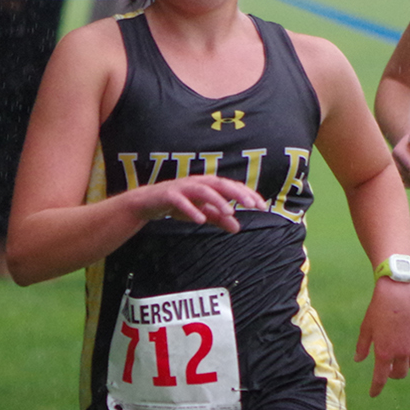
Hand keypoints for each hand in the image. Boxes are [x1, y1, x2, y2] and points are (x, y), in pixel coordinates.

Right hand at [125, 174, 265, 232]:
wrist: (147, 202)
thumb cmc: (177, 204)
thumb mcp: (201, 212)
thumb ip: (219, 218)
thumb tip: (237, 227)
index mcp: (208, 184)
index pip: (232, 187)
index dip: (248, 194)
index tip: (262, 206)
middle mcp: (197, 182)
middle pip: (221, 184)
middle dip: (238, 193)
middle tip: (252, 205)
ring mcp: (182, 187)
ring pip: (203, 190)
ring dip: (217, 200)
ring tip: (229, 212)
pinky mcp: (168, 195)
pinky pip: (181, 201)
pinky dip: (191, 209)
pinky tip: (200, 220)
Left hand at [353, 278, 409, 396]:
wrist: (398, 291)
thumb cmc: (378, 308)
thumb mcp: (366, 327)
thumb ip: (362, 346)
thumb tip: (358, 360)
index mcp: (384, 352)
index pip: (380, 378)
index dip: (376, 388)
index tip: (373, 394)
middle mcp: (401, 351)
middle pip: (400, 374)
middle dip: (393, 374)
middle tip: (388, 369)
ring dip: (407, 363)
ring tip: (401, 355)